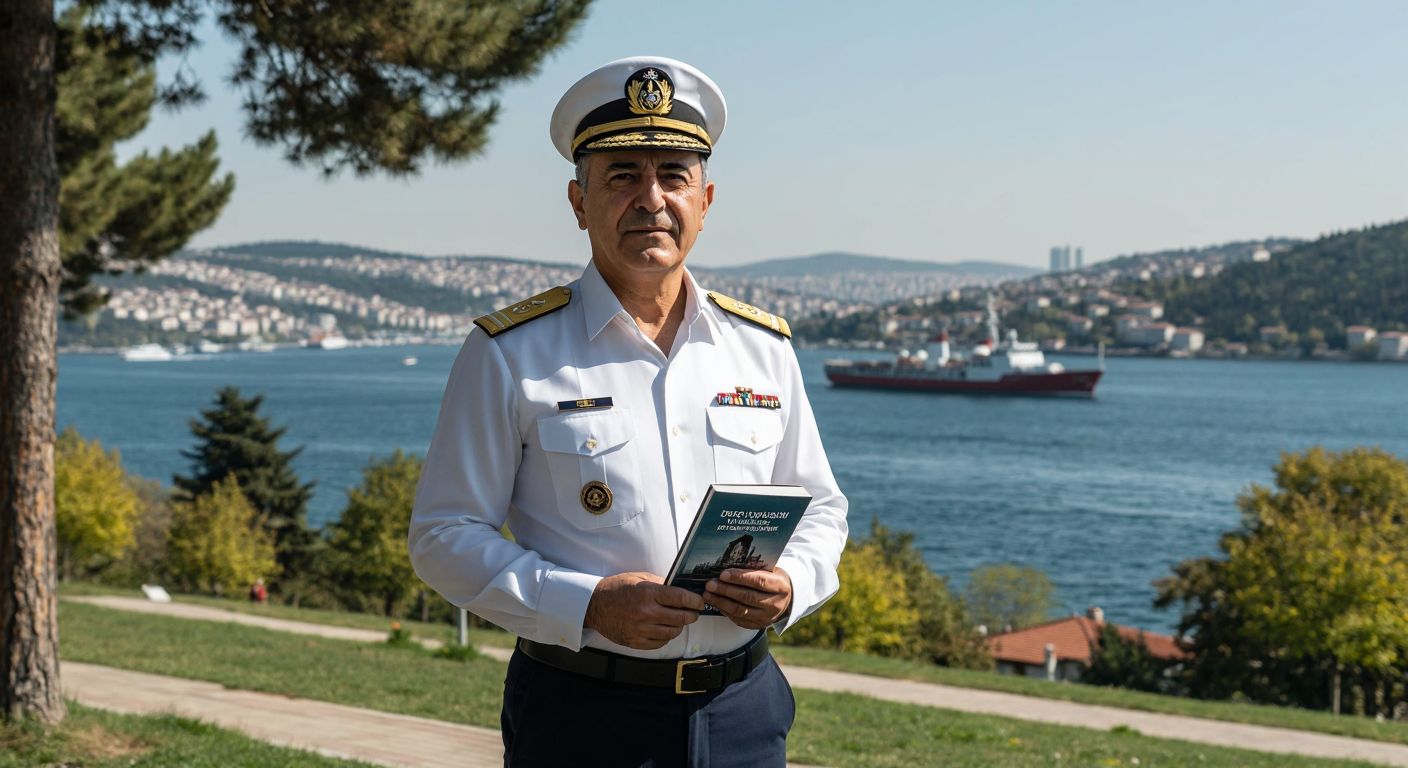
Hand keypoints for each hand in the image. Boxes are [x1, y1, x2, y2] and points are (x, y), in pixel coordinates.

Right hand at [584, 572, 705, 649]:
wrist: (595, 605)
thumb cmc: (617, 589)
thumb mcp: (639, 578)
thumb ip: (661, 583)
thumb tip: (682, 588)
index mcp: (648, 593)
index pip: (681, 598)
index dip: (695, 600)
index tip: (699, 601)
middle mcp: (646, 613)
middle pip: (681, 617)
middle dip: (692, 614)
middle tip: (693, 612)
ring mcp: (641, 629)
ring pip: (673, 632)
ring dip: (680, 626)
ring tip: (678, 620)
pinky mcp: (636, 642)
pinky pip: (661, 643)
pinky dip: (666, 636)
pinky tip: (664, 628)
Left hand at [704, 567, 792, 629]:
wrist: (785, 600)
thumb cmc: (773, 580)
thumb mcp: (771, 570)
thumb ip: (755, 567)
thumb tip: (731, 562)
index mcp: (780, 586)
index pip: (758, 581)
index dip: (739, 578)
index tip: (723, 574)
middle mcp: (775, 604)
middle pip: (747, 597)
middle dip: (726, 590)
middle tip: (710, 584)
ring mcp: (766, 617)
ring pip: (740, 610)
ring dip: (721, 602)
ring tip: (708, 594)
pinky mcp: (758, 625)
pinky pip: (738, 619)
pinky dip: (725, 610)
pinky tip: (716, 603)